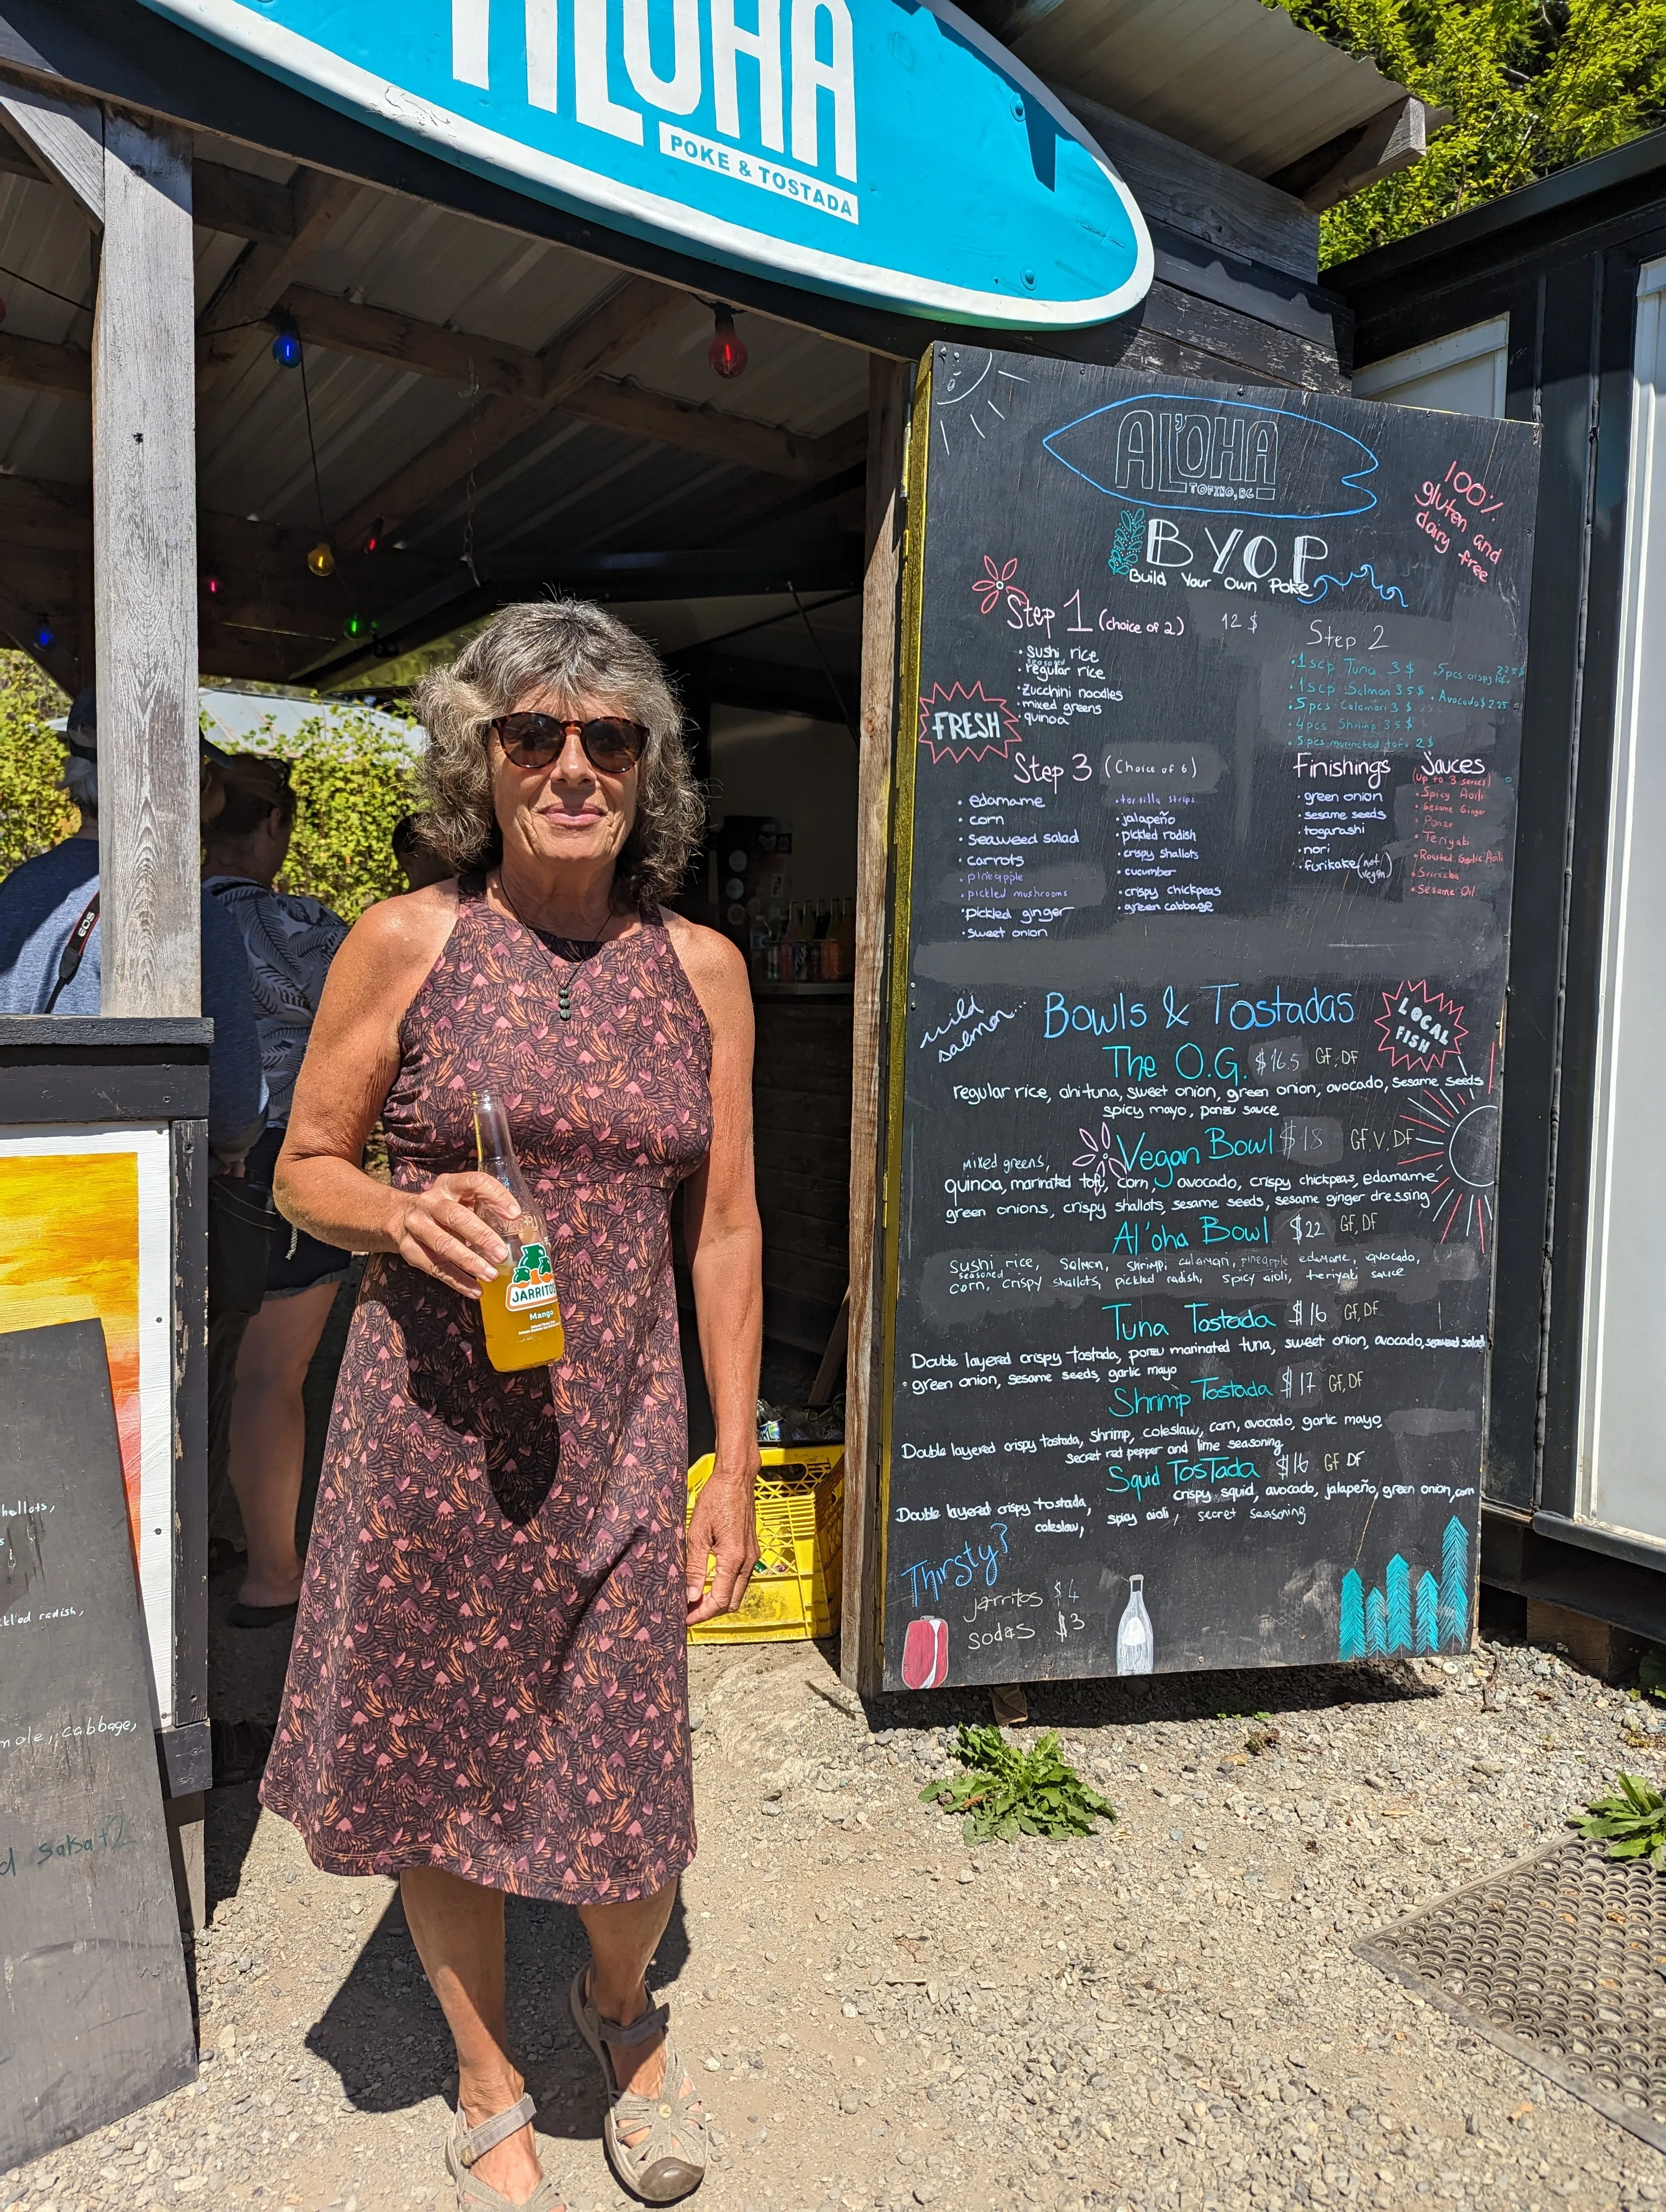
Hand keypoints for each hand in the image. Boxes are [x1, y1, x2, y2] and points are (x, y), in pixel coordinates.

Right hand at [386, 1172, 519, 1296]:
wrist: (397, 1217)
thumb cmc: (444, 1209)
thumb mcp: (459, 1199)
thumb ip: (483, 1208)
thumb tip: (522, 1234)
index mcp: (449, 1185)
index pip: (475, 1182)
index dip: (496, 1196)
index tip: (515, 1214)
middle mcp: (431, 1202)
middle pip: (456, 1216)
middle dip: (481, 1235)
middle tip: (502, 1254)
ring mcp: (417, 1225)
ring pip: (443, 1244)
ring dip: (469, 1261)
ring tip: (491, 1275)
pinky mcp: (409, 1248)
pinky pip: (435, 1267)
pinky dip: (457, 1280)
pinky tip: (475, 1290)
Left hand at [685, 1454, 760, 1622]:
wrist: (736, 1479)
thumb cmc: (716, 1498)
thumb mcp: (697, 1533)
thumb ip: (695, 1567)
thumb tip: (691, 1595)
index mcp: (733, 1557)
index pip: (720, 1600)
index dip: (701, 1613)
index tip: (685, 1618)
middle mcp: (747, 1560)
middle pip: (732, 1602)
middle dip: (710, 1611)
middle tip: (688, 1611)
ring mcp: (752, 1556)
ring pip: (737, 1592)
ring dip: (718, 1600)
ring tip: (694, 1599)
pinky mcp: (751, 1550)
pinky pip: (740, 1579)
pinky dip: (725, 1587)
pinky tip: (708, 1583)